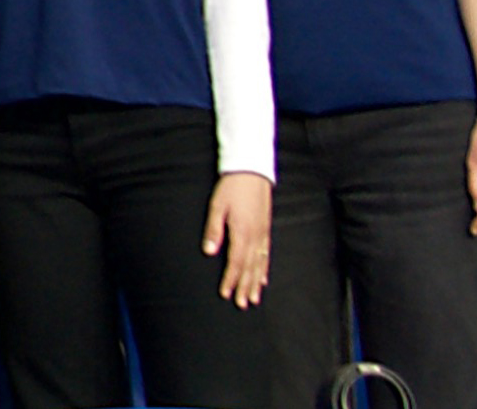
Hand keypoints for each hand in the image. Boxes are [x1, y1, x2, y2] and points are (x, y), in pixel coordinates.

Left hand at [204, 172, 271, 307]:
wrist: (252, 172)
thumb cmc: (231, 188)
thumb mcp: (217, 206)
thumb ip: (214, 230)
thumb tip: (209, 251)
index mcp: (242, 232)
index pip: (235, 262)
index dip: (230, 279)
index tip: (226, 294)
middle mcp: (255, 236)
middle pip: (249, 267)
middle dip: (245, 287)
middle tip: (242, 305)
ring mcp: (262, 234)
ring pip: (260, 264)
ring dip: (255, 282)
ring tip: (253, 299)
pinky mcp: (266, 230)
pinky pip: (266, 255)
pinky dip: (264, 269)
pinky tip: (263, 279)